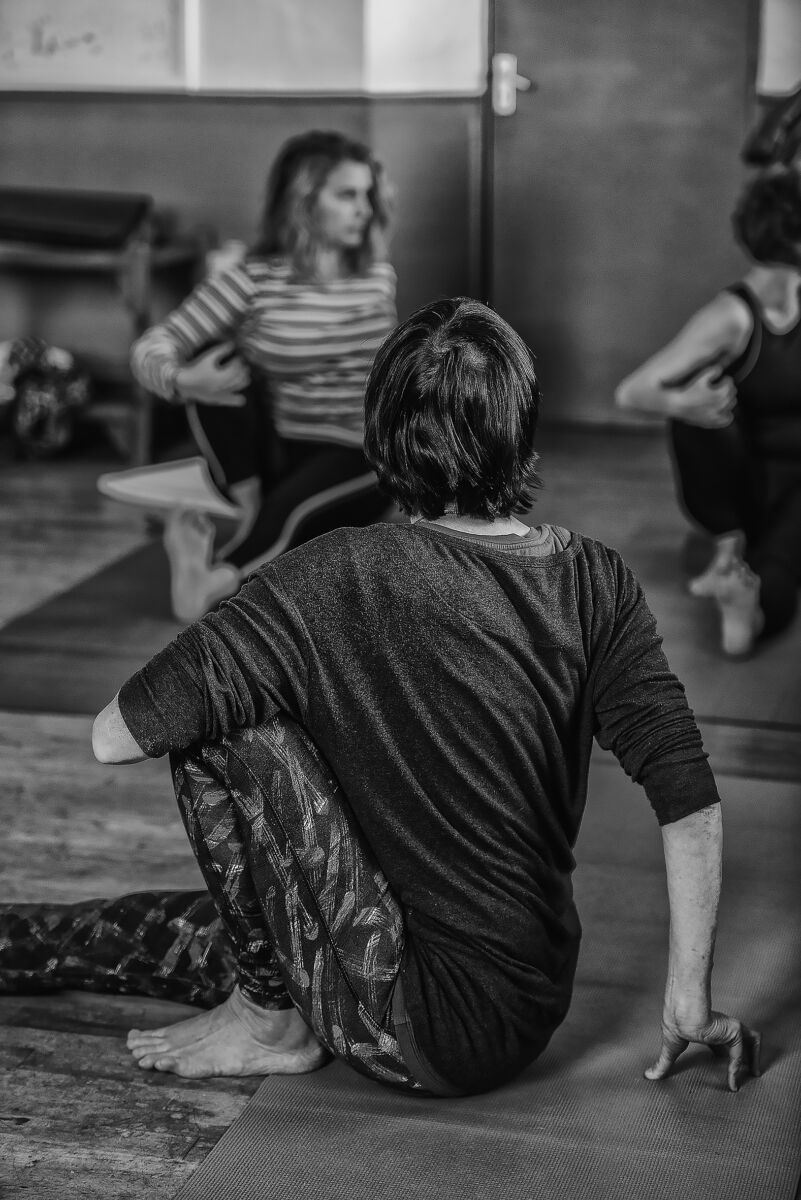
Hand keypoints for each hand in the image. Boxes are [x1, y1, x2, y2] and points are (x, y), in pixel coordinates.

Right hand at [175, 342, 250, 406]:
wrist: (184, 382)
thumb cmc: (196, 368)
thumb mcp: (208, 357)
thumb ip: (221, 350)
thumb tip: (232, 344)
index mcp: (220, 375)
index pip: (236, 367)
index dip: (239, 361)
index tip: (239, 358)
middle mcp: (222, 386)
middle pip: (239, 377)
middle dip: (244, 370)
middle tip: (243, 365)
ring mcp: (221, 394)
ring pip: (238, 387)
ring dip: (244, 381)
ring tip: (244, 376)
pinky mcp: (218, 400)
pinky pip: (231, 401)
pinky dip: (237, 399)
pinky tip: (242, 398)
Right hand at [646, 1011, 760, 1091]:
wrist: (683, 1018)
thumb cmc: (675, 1026)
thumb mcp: (670, 1049)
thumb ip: (662, 1064)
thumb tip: (648, 1076)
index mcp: (707, 1031)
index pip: (719, 1043)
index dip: (722, 1055)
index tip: (722, 1068)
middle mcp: (721, 1029)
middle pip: (739, 1040)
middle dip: (745, 1054)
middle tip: (749, 1071)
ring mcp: (730, 1029)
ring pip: (750, 1040)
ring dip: (754, 1056)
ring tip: (755, 1073)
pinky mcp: (735, 1031)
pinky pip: (746, 1048)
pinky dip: (745, 1063)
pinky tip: (736, 1080)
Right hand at [669, 366, 736, 427]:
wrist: (676, 405)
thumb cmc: (688, 390)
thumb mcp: (701, 377)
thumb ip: (713, 370)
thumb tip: (720, 369)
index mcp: (721, 392)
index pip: (730, 382)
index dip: (724, 379)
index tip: (719, 379)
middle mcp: (721, 404)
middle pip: (732, 392)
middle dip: (727, 388)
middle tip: (718, 387)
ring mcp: (717, 414)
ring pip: (732, 404)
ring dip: (728, 399)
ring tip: (719, 397)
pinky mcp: (712, 422)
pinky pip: (727, 420)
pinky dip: (727, 415)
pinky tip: (722, 411)